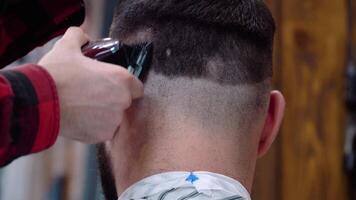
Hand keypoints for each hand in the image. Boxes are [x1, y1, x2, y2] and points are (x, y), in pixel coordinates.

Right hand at [39, 27, 143, 142]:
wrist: (40, 102)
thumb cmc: (57, 74)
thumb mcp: (67, 47)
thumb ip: (79, 37)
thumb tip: (82, 36)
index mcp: (122, 79)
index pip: (137, 87)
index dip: (126, 87)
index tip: (113, 86)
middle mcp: (123, 101)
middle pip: (125, 102)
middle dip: (113, 100)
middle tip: (94, 95)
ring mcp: (113, 121)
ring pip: (114, 118)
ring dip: (104, 114)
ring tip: (84, 107)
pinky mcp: (101, 136)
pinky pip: (103, 131)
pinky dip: (94, 127)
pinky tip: (80, 119)